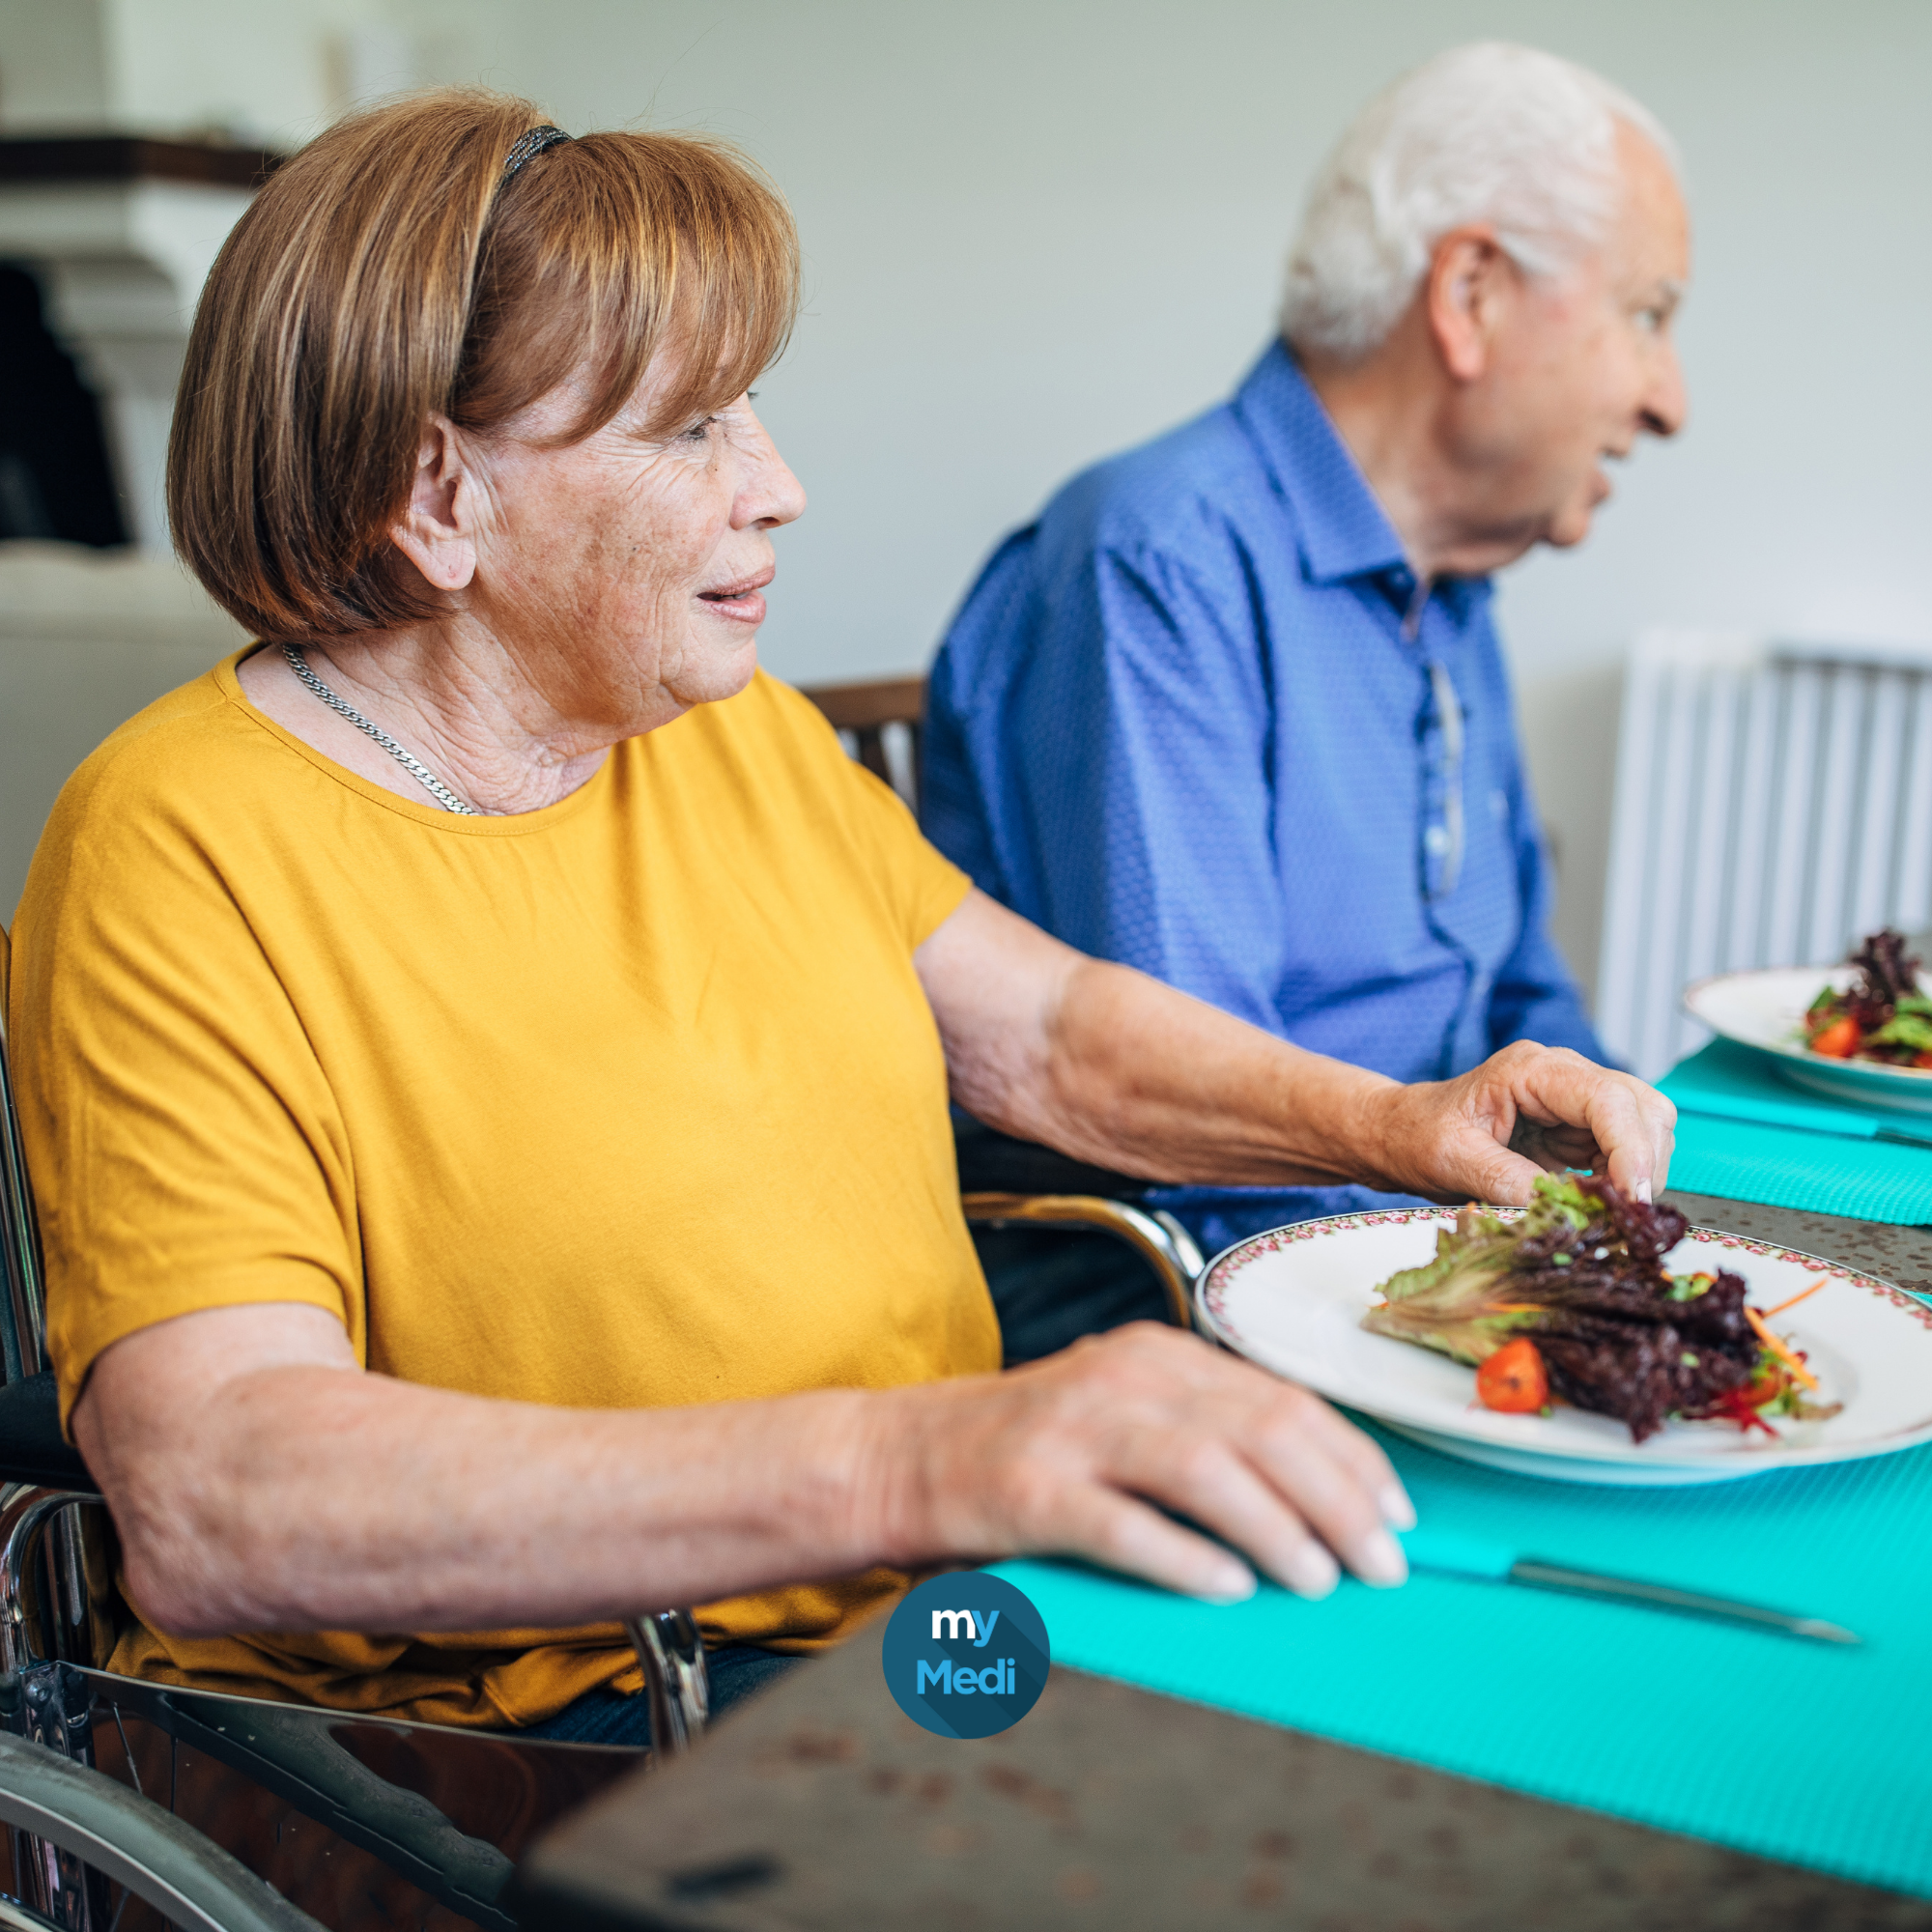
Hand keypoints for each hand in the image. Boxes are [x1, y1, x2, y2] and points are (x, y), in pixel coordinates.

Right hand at [868, 1324, 1414, 1601]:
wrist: (899, 1456)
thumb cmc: (1029, 1447)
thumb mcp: (1122, 1411)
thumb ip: (1204, 1433)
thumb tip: (1321, 1498)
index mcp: (1154, 1355)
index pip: (1281, 1398)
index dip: (1352, 1458)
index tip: (1399, 1513)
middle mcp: (1120, 1379)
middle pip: (1259, 1430)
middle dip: (1337, 1500)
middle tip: (1381, 1563)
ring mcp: (1073, 1431)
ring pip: (1203, 1470)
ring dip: (1277, 1529)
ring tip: (1319, 1579)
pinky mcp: (1029, 1491)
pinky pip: (1123, 1525)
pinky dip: (1184, 1558)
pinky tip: (1227, 1588)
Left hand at [1358, 1041, 1675, 1205]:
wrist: (1401, 1134)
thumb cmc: (1418, 1135)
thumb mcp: (1453, 1159)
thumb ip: (1505, 1181)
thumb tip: (1561, 1211)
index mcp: (1530, 1070)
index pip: (1607, 1098)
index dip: (1631, 1148)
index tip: (1634, 1197)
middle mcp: (1562, 1076)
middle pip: (1641, 1109)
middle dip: (1644, 1164)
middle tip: (1627, 1216)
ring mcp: (1573, 1102)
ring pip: (1643, 1130)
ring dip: (1638, 1175)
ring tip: (1608, 1213)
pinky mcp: (1577, 1130)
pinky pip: (1622, 1153)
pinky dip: (1623, 1182)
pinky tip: (1599, 1206)